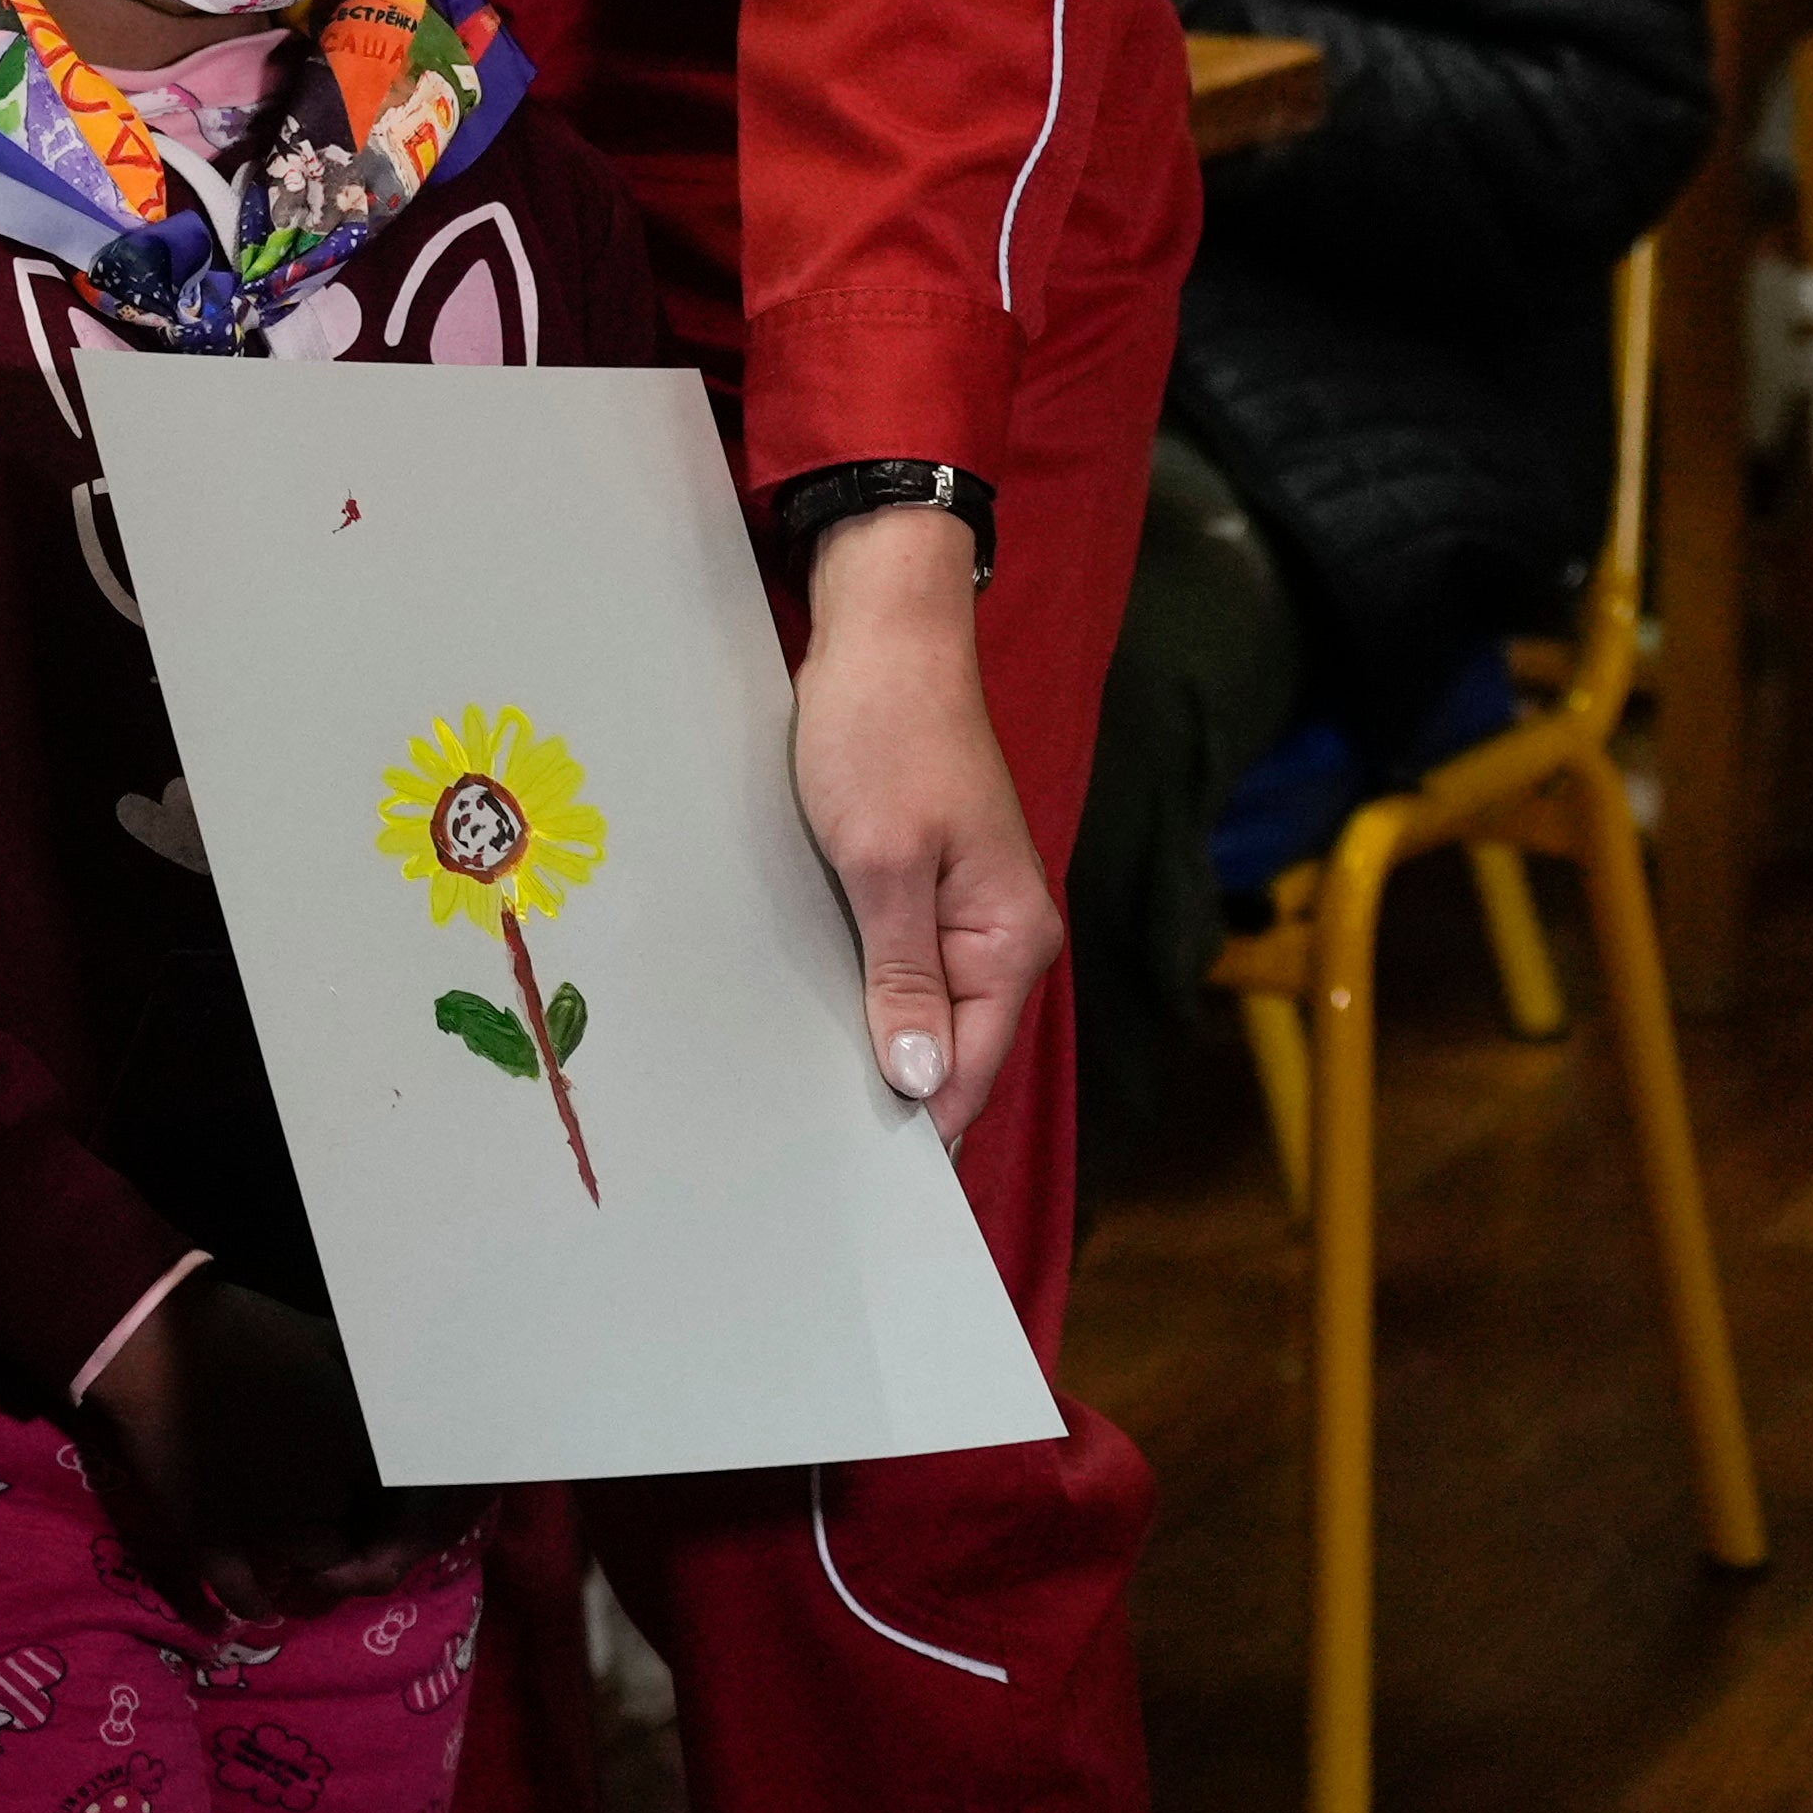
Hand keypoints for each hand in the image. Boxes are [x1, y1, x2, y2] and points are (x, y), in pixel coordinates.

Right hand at [72, 1273, 413, 1612]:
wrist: (150, 1345)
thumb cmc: (240, 1330)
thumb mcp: (321, 1336)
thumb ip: (366, 1371)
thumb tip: (401, 1388)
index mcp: (355, 1445)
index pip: (392, 1488)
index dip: (378, 1483)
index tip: (366, 1473)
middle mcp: (323, 1495)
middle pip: (353, 1519)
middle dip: (341, 1508)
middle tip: (318, 1488)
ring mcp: (267, 1527)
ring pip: (314, 1561)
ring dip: (308, 1551)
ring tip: (295, 1537)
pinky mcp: (212, 1542)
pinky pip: (245, 1593)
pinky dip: (256, 1603)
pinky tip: (263, 1606)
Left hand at [789, 504, 1053, 1124]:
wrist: (884, 632)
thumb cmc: (882, 733)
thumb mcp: (881, 862)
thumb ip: (904, 978)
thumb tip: (922, 1085)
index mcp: (1011, 939)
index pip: (971, 1071)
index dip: (919, 1127)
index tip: (858, 1180)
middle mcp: (1002, 935)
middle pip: (951, 1050)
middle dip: (891, 1092)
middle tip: (808, 1144)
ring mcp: (966, 910)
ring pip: (923, 1009)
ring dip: (872, 1040)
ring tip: (801, 1098)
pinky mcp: (927, 883)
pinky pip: (904, 965)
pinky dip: (865, 990)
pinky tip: (814, 1017)